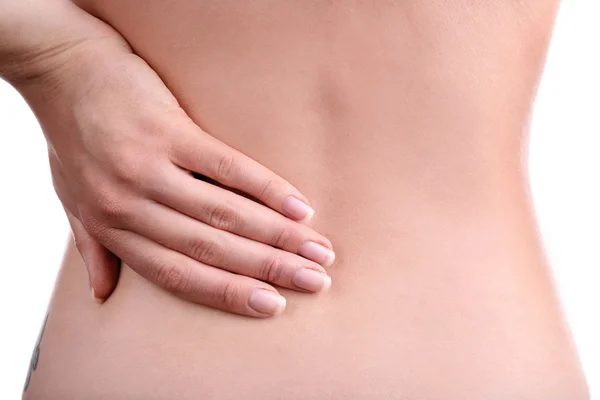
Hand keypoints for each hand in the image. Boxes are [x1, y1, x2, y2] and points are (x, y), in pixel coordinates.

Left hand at [10, 3, 333, 316]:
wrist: (62, 69)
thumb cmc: (70, 138)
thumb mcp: (71, 200)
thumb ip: (93, 248)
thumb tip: (103, 295)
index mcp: (112, 228)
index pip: (178, 276)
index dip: (229, 294)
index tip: (272, 306)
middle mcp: (130, 206)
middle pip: (212, 250)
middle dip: (270, 270)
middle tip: (316, 281)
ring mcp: (150, 168)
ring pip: (225, 214)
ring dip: (279, 237)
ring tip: (318, 250)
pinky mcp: (169, 131)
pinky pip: (228, 168)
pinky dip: (267, 189)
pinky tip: (299, 207)